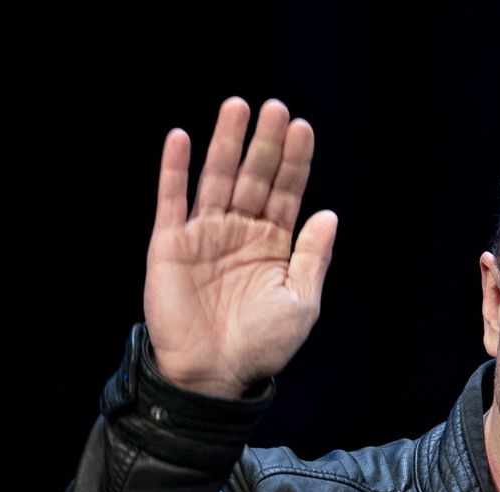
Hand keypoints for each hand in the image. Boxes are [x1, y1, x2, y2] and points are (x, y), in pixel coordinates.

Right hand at [143, 97, 337, 397]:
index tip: (302, 127)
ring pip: (216, 178)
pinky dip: (175, 170)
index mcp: (272, 244)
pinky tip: (182, 138)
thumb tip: (329, 214)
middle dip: (265, 143)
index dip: (295, 160)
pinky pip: (171, 200)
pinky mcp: (170, 244)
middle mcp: (239, 232)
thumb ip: (313, 257)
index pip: (287, 192)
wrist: (213, 376)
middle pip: (254, 176)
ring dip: (225, 143)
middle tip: (275, 107)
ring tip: (236, 107)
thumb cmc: (260, 345)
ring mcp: (204, 235)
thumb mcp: (300, 303)